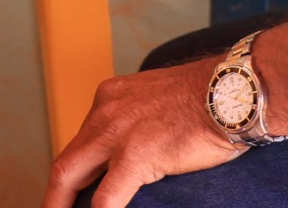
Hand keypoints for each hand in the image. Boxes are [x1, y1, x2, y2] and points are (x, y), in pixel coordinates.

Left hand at [42, 60, 244, 207]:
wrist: (233, 91)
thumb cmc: (210, 99)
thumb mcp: (159, 102)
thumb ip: (140, 123)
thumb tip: (138, 156)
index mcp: (110, 98)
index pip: (81, 142)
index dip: (76, 172)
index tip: (73, 192)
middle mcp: (105, 111)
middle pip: (65, 161)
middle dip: (55, 195)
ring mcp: (117, 132)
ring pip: (69, 176)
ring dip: (62, 205)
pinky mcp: (136, 155)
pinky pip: (106, 199)